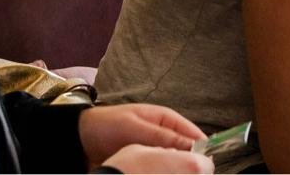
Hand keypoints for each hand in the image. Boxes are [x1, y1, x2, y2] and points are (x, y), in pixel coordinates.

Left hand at [78, 103, 205, 169]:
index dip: (204, 150)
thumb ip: (163, 137)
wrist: (80, 138)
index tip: (208, 167)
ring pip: (174, 164)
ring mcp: (156, 151)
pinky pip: (160, 171)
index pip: (195, 135)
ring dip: (175, 170)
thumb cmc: (109, 125)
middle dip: (190, 164)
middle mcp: (165, 135)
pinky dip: (163, 174)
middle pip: (188, 152)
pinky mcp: (146, 164)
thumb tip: (193, 146)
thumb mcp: (136, 128)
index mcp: (167, 120)